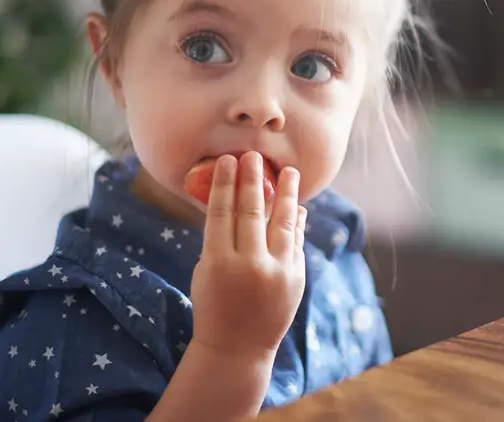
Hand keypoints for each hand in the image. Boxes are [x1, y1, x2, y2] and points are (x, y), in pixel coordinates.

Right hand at [189, 152, 306, 355]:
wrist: (237, 347)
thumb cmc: (214, 304)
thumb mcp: (207, 271)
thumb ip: (221, 239)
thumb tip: (237, 202)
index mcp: (218, 263)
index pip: (222, 213)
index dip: (225, 184)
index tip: (228, 161)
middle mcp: (249, 265)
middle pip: (251, 212)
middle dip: (253, 180)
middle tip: (254, 156)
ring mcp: (276, 272)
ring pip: (283, 223)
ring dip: (287, 194)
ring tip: (290, 171)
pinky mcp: (296, 278)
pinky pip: (296, 242)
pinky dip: (297, 223)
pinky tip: (297, 206)